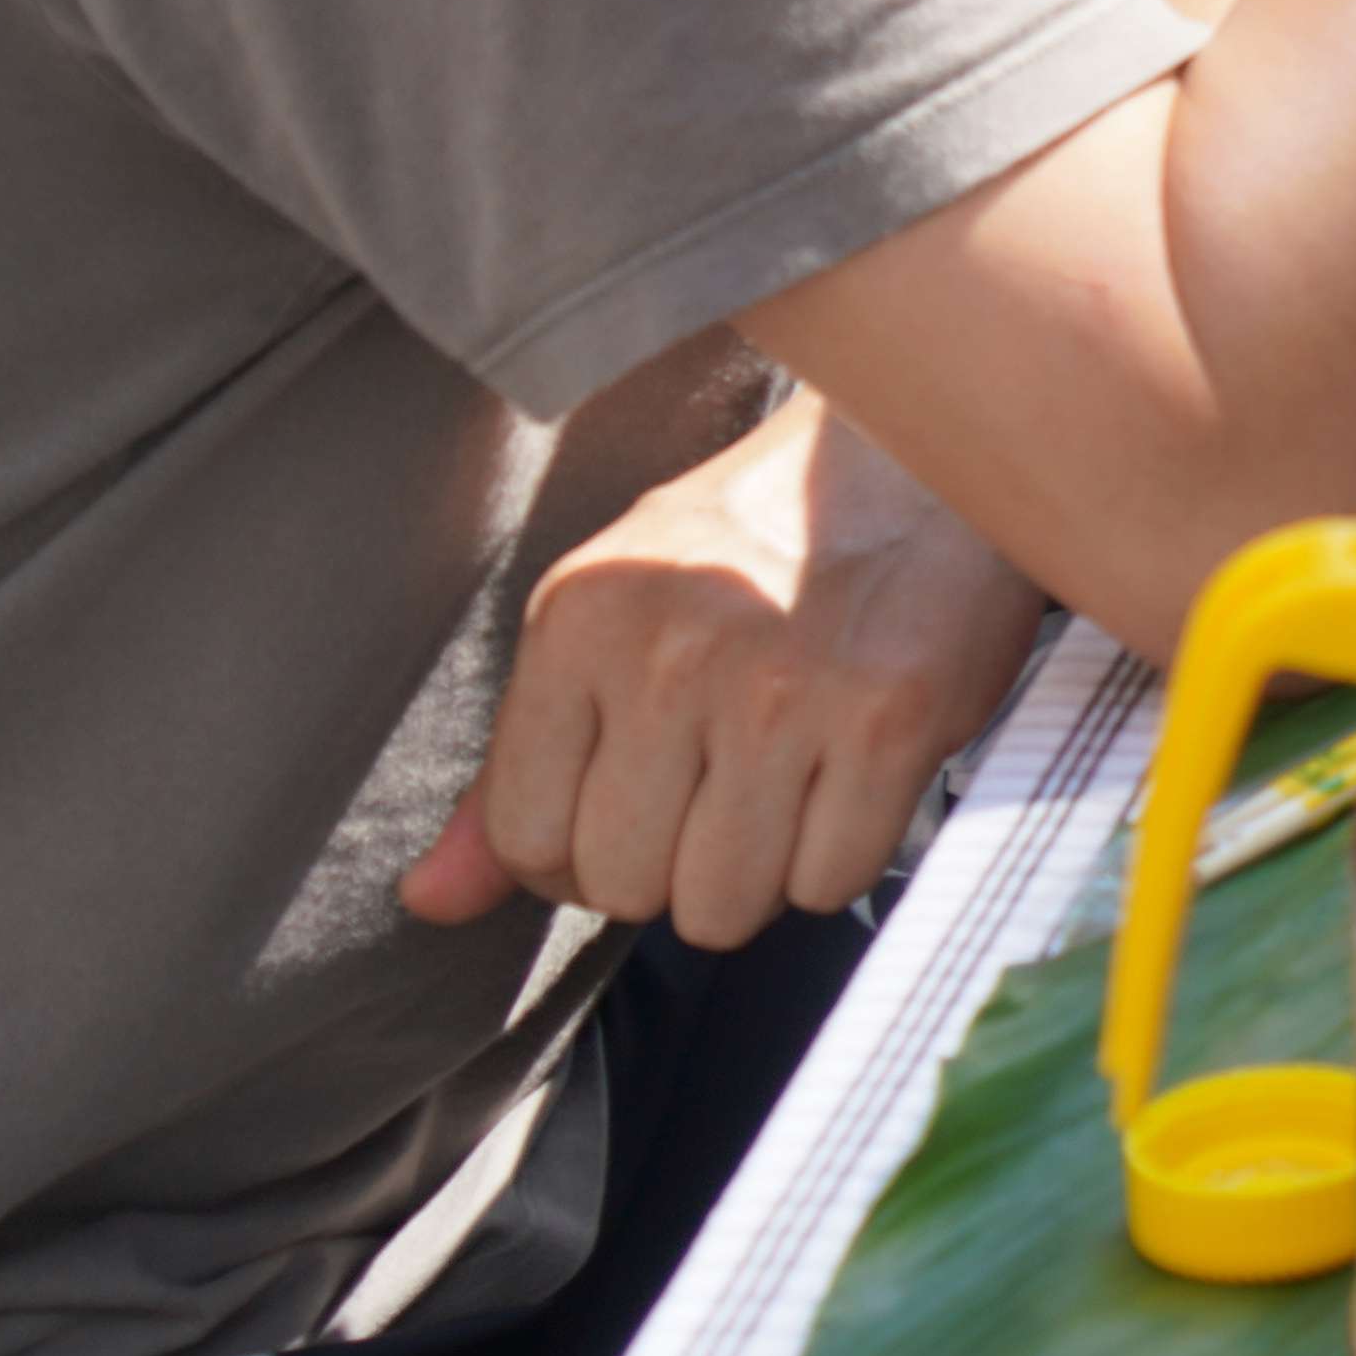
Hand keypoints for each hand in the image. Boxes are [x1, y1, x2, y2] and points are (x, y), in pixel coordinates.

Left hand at [405, 397, 1049, 950]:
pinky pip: (830, 881)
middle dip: (671, 866)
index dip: (578, 857)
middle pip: (626, 887)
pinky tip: (850, 777)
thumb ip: (515, 764)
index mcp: (582, 620)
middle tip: (720, 790)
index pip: (527, 839)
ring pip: (724, 905)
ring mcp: (785, 695)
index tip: (634, 810)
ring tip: (784, 787)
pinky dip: (840, 854)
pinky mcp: (891, 721)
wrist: (926, 450)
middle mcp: (670, 659)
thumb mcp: (610, 614)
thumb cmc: (758, 538)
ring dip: (756, 873)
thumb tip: (429, 901)